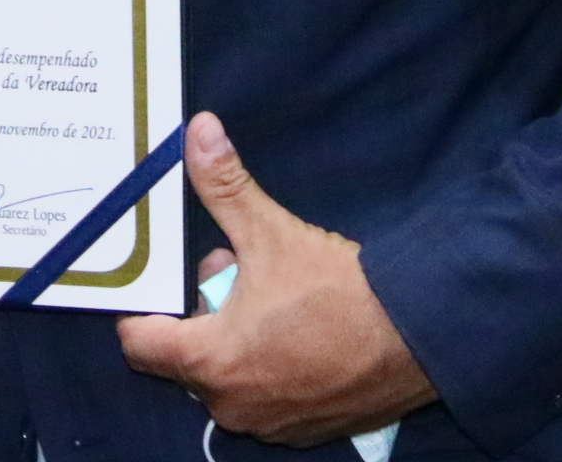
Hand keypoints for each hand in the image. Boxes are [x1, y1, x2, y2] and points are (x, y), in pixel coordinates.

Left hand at [117, 114, 435, 447]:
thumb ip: (224, 185)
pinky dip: (271, 368)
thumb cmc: (341, 293)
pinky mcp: (304, 431)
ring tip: (275, 300)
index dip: (143, 308)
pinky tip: (302, 333)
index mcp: (211, 363)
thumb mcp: (272, 232)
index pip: (139, 344)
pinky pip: (265, 397)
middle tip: (238, 273)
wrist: (422, 339)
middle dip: (204, 313)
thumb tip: (198, 131)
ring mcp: (269, 424)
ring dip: (237, 341)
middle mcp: (232, 404)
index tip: (160, 281)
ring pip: (227, 376)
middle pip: (186, 356)